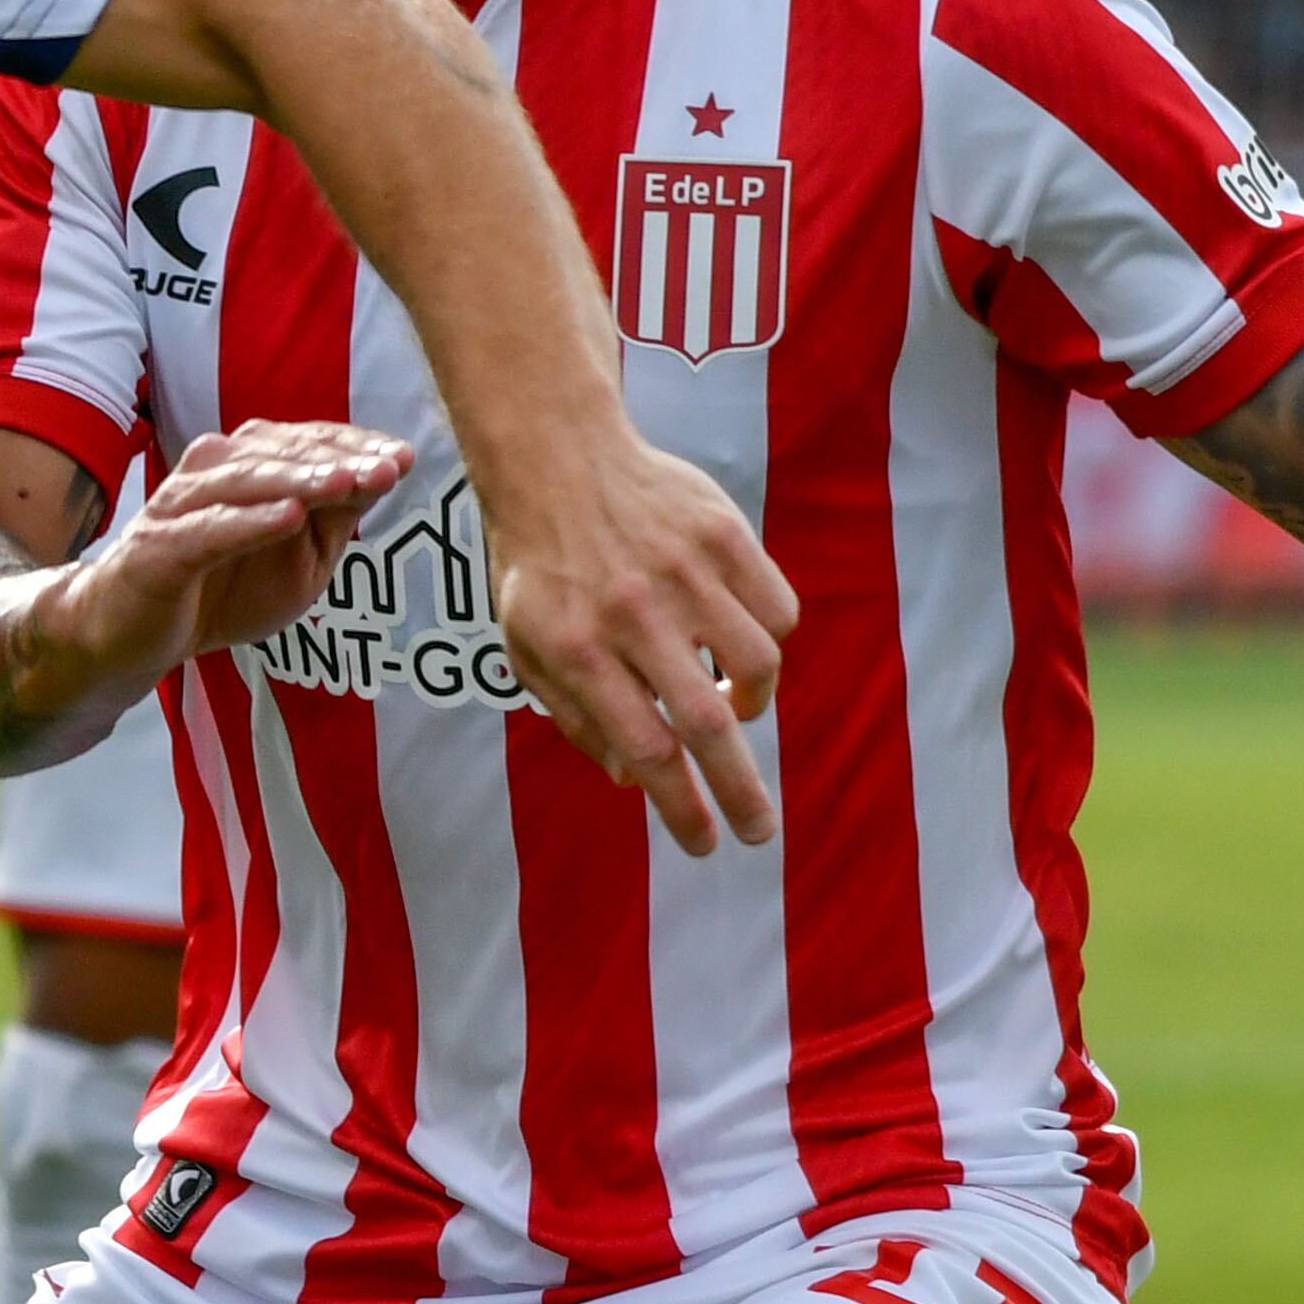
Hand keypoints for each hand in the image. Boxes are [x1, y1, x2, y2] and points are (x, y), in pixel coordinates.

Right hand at [37, 422, 410, 692]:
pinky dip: (249, 521)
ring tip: (347, 482)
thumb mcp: (297, 559)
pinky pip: (209, 529)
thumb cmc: (217, 589)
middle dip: (339, 460)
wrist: (128, 634)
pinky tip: (288, 517)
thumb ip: (335, 518)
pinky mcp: (159, 547)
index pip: (308, 443)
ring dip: (300, 480)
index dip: (356, 447)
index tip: (404, 457)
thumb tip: (385, 474)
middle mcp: (213, 471)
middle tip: (389, 467)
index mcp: (248, 466)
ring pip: (248, 482)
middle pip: (282, 455)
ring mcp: (182, 505)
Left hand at [479, 435, 796, 857]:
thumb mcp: (526, 643)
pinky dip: (771, 641)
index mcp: (576, 646)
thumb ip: (574, 713)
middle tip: (759, 832)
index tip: (707, 844)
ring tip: (733, 706)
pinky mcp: (723, 533)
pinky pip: (777, 609)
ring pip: (756, 664)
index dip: (681, 806)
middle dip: (741, 790)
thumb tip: (633, 779)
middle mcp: (632, 612)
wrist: (556, 459)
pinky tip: (740, 641)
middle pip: (706, 722)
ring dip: (753, 702)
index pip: (644, 747)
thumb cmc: (540, 566)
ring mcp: (682, 569)